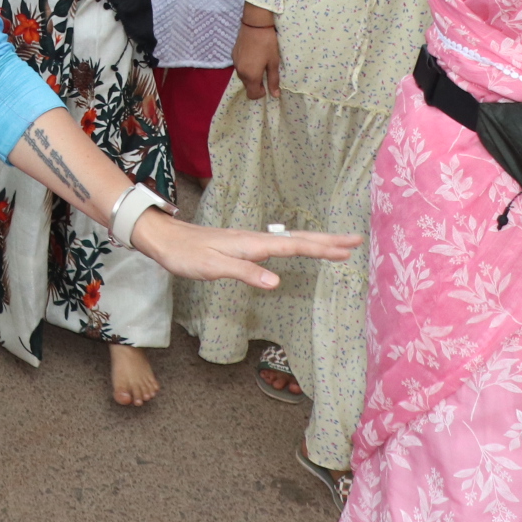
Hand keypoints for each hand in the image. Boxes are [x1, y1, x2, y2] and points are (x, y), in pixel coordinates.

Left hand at [129, 213, 359, 289]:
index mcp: (252, 244)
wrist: (165, 239)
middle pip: (298, 239)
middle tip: (356, 240)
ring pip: (290, 240)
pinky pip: (279, 244)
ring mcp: (250, 241)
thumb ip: (245, 273)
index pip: (294, 246)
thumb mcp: (213, 267)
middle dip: (328, 240)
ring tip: (338, 244)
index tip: (348, 249)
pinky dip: (297, 245)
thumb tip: (276, 282)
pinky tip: (299, 247)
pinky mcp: (243, 245)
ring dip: (316, 242)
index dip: (321, 249)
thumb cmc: (186, 254)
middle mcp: (255, 239)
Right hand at [233, 15, 280, 99]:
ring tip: (260, 64)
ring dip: (251, 75)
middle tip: (265, 73)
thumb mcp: (273, 62)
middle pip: (247, 86)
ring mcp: (235, 63)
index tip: (267, 85)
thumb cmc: (267, 44)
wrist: (255, 25)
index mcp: (251, 75)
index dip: (260, 93)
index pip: (251, 94)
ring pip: (243, 76)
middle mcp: (240, 72)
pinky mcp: (233, 55)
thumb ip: (273, 80)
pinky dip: (246, 67)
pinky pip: (239, 67)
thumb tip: (275, 95)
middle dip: (256, 84)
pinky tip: (253, 56)